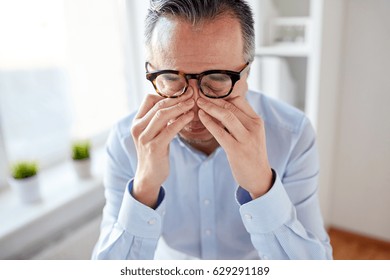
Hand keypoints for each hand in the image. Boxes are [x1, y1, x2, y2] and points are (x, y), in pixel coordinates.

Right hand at [131, 90, 194, 206]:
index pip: (149, 99)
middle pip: (158, 105)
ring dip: (180, 107)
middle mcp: (138, 128)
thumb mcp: (153, 133)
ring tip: (192, 103)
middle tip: (191, 95)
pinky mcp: (154, 147)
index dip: (166, 94)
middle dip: (177, 99)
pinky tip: (190, 117)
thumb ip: (159, 120)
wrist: (149, 176)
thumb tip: (174, 103)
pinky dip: (181, 121)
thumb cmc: (155, 152)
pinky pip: (170, 129)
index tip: (182, 93)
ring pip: (163, 114)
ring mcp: (145, 138)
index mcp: (137, 122)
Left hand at [197, 96, 272, 197]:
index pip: (239, 100)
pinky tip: (201, 116)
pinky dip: (209, 122)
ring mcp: (246, 139)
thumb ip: (241, 120)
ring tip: (198, 103)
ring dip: (210, 107)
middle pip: (231, 106)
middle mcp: (254, 127)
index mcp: (257, 121)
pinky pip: (220, 132)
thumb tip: (224, 104)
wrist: (259, 177)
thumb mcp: (252, 133)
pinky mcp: (236, 150)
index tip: (209, 90)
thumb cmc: (251, 153)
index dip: (223, 93)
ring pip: (226, 116)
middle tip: (199, 93)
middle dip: (213, 99)